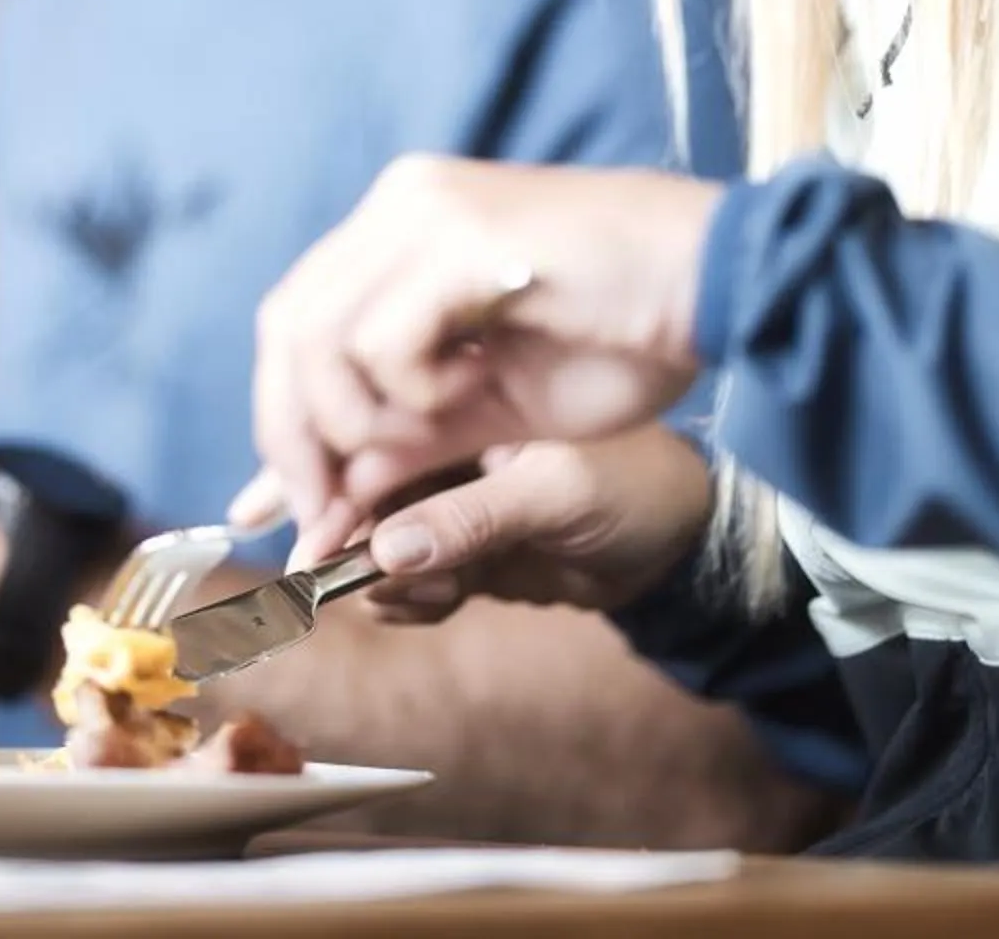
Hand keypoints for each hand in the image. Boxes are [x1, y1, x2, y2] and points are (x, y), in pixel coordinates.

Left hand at [240, 157, 719, 559]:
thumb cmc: (626, 338)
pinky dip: (413, 391)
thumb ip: (408, 443)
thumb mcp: (493, 409)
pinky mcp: (459, 233)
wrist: (725, 283)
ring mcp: (425, 211)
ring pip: (317, 334)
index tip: (303, 511)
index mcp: (402, 231)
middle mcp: (401, 207)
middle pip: (285, 328)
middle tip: (331, 515)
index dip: (285, 421)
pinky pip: (382, 337)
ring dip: (360, 419)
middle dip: (296, 437)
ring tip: (440, 430)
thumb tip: (325, 503)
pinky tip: (480, 385)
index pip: (297, 323)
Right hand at [360, 428, 714, 625]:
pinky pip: (408, 574)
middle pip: (359, 483)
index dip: (334, 482)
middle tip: (329, 580)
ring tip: (423, 594)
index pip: (376, 431)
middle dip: (339, 536)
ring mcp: (449, 494)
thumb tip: (384, 552)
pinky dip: (410, 597)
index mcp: (464, 396)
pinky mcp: (461, 543)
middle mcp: (444, 440)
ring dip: (381, 576)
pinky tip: (431, 604)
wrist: (685, 544)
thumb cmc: (639, 488)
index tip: (313, 536)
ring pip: (376, 536)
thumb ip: (470, 519)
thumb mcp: (555, 494)